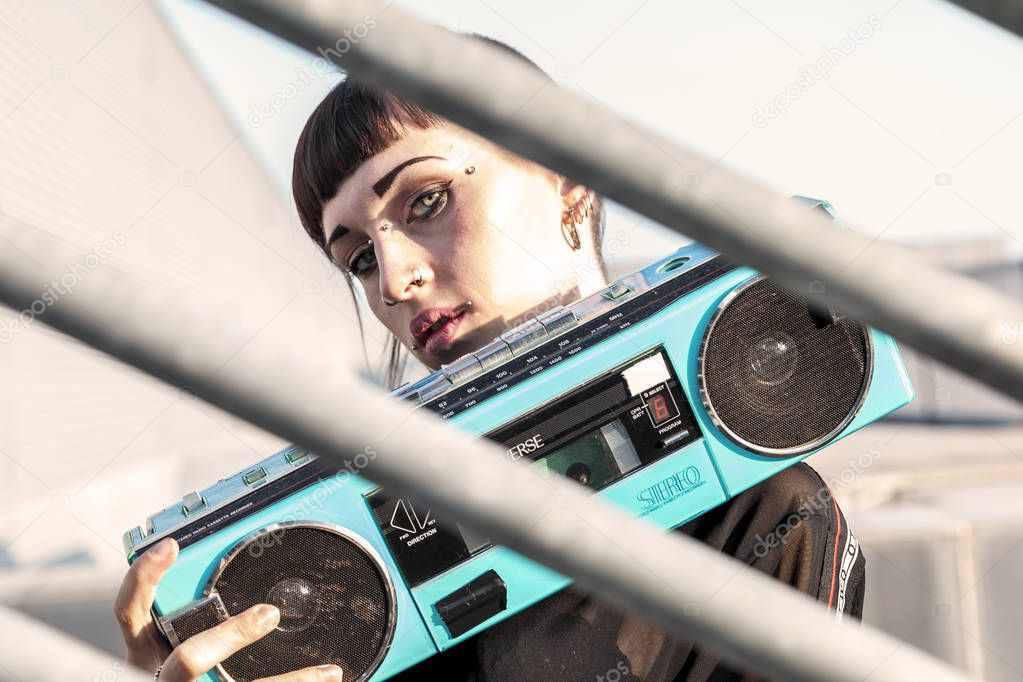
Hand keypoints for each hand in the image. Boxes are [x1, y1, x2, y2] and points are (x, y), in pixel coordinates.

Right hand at [114, 537, 343, 680]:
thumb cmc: (180, 670)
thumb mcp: (172, 642)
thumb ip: (199, 612)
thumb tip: (256, 578)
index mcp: (148, 652)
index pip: (131, 611)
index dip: (143, 578)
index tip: (170, 546)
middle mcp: (160, 675)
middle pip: (186, 661)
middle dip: (229, 639)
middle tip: (269, 613)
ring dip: (286, 681)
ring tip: (322, 670)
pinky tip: (328, 679)